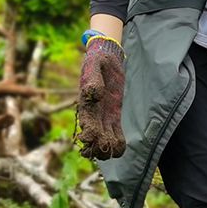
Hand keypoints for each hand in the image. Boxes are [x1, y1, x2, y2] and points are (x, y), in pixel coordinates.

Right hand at [77, 37, 125, 159]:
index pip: (86, 127)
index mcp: (87, 105)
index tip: (92, 136)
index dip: (89, 137)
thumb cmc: (98, 61)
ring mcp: (103, 116)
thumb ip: (93, 78)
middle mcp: (93, 114)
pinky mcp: (113, 116)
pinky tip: (121, 144)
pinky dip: (117, 144)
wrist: (106, 58)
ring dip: (107, 149)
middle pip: (93, 141)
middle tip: (106, 143)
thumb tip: (94, 94)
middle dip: (98, 148)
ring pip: (102, 142)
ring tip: (115, 144)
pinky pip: (114, 136)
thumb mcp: (95, 65)